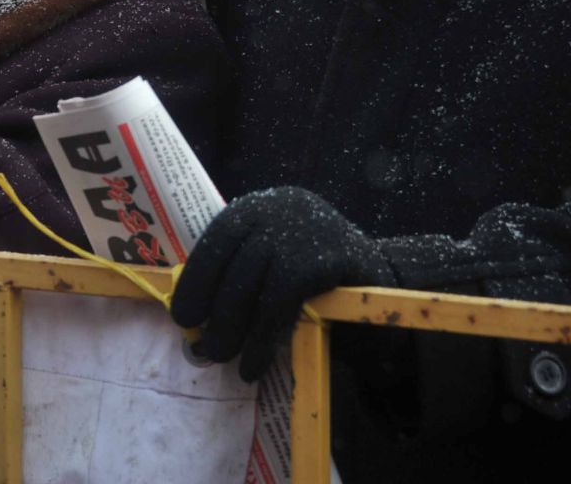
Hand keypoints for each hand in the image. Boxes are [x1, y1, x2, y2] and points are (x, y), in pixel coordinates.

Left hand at [169, 187, 394, 380]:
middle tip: (204, 348)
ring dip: (234, 329)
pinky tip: (255, 362)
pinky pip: (279, 300)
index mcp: (260, 207)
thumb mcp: (275, 265)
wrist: (388, 286)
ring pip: (251, 283)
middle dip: (214, 310)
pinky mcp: (324, 254)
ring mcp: (302, 226)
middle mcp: (278, 208)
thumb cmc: (320, 281)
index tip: (182, 314)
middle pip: (232, 262)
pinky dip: (262, 336)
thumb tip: (192, 314)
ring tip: (225, 360)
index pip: (217, 238)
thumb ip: (241, 277)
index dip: (196, 278)